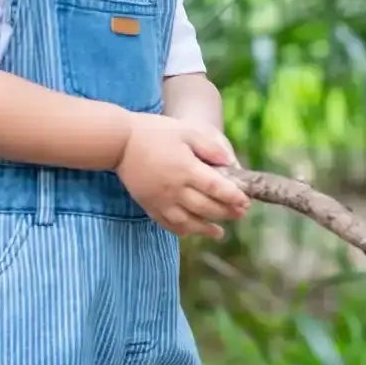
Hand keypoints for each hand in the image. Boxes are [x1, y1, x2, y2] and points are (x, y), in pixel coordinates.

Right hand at [116, 116, 248, 237]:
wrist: (119, 143)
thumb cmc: (154, 132)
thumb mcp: (186, 131)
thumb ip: (210, 148)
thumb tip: (231, 163)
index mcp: (187, 169)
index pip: (217, 189)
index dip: (234, 197)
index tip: (246, 201)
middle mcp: (175, 189)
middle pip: (207, 208)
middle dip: (227, 212)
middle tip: (241, 214)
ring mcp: (161, 201)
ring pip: (189, 223)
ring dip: (207, 229)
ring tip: (219, 232)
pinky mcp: (149, 206)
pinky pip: (169, 225)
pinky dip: (183, 231)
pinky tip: (192, 231)